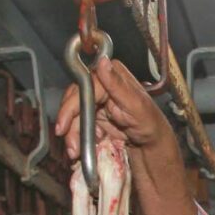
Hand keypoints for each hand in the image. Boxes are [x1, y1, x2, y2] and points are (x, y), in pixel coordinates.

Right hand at [55, 56, 173, 159]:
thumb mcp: (136, 104)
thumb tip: (103, 62)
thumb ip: (118, 85)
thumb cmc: (150, 123)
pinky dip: (78, 137)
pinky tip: (83, 147)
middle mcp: (101, 84)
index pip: (83, 87)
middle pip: (75, 101)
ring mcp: (96, 100)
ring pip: (74, 115)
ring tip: (76, 152)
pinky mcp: (93, 115)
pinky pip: (79, 124)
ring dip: (72, 135)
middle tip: (71, 146)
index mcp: (112, 74)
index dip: (70, 107)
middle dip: (70, 125)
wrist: (151, 143)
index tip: (63, 125)